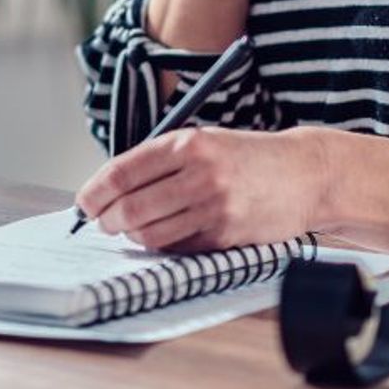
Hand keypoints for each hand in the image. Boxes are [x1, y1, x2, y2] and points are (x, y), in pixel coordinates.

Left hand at [75, 126, 326, 250]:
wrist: (304, 173)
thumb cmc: (245, 156)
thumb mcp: (202, 140)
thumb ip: (161, 159)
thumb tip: (113, 187)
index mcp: (187, 143)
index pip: (125, 171)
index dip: (96, 190)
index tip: (84, 202)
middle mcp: (200, 174)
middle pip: (133, 206)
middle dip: (108, 218)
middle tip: (102, 222)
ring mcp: (215, 207)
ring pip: (153, 232)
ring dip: (132, 235)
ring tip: (128, 229)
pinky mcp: (228, 236)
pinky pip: (180, 247)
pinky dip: (163, 245)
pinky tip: (160, 236)